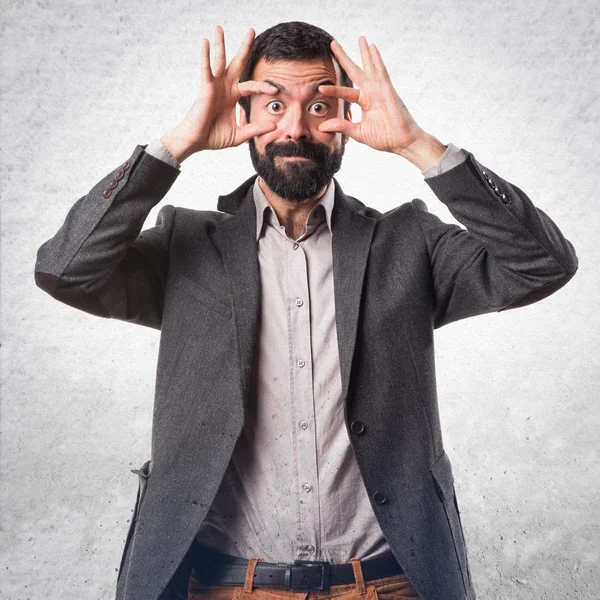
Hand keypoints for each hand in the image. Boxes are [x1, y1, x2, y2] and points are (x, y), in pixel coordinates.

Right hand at [161, 25, 278, 161]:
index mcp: (233, 96)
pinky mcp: (205, 88)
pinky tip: (206, 42)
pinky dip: (206, 56)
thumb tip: (274, 126)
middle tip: (252, 30)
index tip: (275, 90)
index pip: (252, 86)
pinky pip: (206, 69)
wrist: (197, 141)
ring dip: (220, 44)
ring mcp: (215, 86)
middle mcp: (225, 87)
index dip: (263, 87)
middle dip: (244, 47)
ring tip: (220, 27)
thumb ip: (255, 129)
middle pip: (237, 63)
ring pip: (220, 60)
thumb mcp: (240, 134)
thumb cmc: (214, 137)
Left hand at [317, 37, 426, 154]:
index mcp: (365, 102)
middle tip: (333, 43)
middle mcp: (371, 92)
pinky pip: (381, 72)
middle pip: (354, 71)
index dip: (333, 89)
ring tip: (360, 38)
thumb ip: (341, 126)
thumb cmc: (384, 137)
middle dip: (344, 57)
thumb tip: (322, 127)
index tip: (320, 88)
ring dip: (364, 52)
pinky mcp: (388, 90)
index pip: (345, 92)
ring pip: (369, 66)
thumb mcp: (358, 132)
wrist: (402, 142)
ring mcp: (380, 90)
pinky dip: (377, 59)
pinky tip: (372, 47)